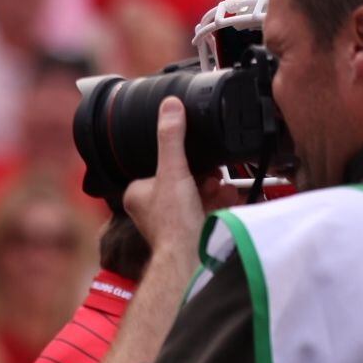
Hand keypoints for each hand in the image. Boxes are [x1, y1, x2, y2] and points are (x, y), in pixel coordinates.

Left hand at [122, 98, 238, 261]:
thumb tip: (170, 107)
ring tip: (218, 187)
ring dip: (212, 186)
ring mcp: (170, 219)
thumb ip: (171, 138)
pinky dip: (218, 200)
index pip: (157, 165)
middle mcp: (150, 208)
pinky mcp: (190, 228)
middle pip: (180, 177)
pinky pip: (207, 206)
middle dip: (200, 174)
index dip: (178, 159)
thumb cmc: (174, 222)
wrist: (192, 256)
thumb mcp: (173, 170)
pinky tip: (226, 197)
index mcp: (137, 194)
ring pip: (195, 191)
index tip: (193, 157)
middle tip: (210, 175)